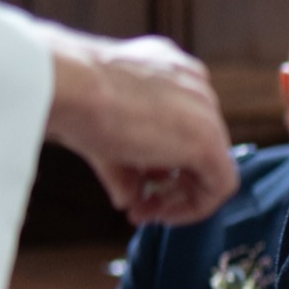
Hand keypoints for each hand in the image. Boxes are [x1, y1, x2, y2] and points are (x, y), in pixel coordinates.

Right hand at [39, 25, 237, 226]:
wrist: (67, 85)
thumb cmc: (71, 97)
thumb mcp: (101, 131)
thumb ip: (124, 165)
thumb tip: (128, 198)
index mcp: (172, 73)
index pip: (180, 128)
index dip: (161, 165)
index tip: (138, 187)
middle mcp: (196, 87)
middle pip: (194, 147)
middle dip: (168, 184)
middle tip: (141, 207)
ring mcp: (206, 111)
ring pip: (211, 165)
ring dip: (179, 198)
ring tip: (145, 214)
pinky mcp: (208, 140)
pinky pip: (220, 184)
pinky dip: (195, 207)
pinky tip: (163, 216)